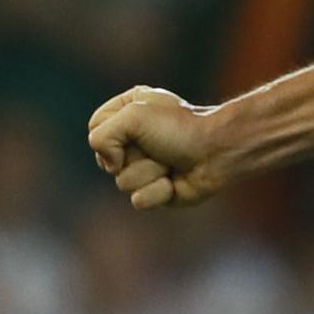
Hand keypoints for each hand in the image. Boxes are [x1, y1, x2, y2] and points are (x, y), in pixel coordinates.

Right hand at [87, 86, 228, 208]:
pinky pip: (139, 200)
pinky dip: (159, 191)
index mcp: (126, 113)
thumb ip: (101, 135)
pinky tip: (175, 180)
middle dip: (133, 156)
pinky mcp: (154, 190)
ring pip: (122, 183)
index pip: (94, 129)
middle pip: (105, 161)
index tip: (139, 126)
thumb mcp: (134, 115)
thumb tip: (110, 165)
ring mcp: (142, 166)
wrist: (219, 150)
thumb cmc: (181, 127)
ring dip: (150, 172)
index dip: (112, 134)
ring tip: (171, 162)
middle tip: (159, 145)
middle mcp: (132, 140)